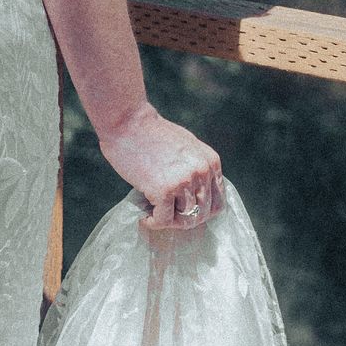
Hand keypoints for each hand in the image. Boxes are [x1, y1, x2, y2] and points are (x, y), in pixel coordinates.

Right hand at [98, 101, 224, 231]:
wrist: (127, 122)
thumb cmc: (150, 134)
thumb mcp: (186, 146)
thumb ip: (196, 167)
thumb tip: (195, 195)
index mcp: (210, 161)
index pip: (218, 202)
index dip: (201, 212)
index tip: (182, 211)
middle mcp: (202, 172)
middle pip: (204, 214)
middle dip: (184, 219)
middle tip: (166, 215)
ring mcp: (184, 181)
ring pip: (186, 220)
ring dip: (168, 221)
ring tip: (153, 214)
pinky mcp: (164, 190)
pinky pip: (163, 219)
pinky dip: (153, 222)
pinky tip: (144, 216)